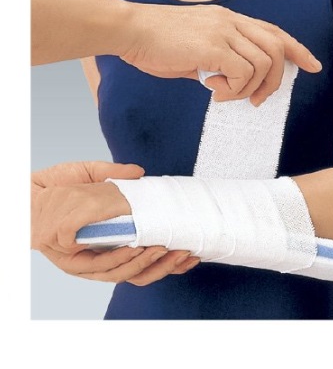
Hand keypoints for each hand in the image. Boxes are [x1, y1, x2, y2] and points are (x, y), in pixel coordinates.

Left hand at [31, 161, 198, 283]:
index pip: (143, 259)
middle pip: (138, 274)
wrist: (26, 191)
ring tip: (166, 248)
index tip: (191, 251)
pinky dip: (123, 258)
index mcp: (108, 243)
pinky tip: (140, 247)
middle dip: (165, 266)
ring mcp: (85, 263)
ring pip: (123, 274)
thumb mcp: (92, 176)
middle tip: (186, 252)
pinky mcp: (71, 261)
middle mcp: (98, 258)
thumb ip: (116, 176)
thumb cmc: (57, 185)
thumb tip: (140, 173)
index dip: (168, 260)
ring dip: (148, 263)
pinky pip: (102, 266)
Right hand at [120, 3, 321, 105]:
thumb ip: (219, 57)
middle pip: (277, 50)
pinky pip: (243, 74)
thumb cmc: (158, 41)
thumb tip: (230, 80)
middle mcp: (232, 22)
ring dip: (250, 88)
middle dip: (276, 81)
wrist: (131, 30)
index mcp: (230, 19)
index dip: (298, 49)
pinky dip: (234, 89)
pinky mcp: (213, 47)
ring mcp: (223, 32)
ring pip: (263, 64)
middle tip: (257, 101)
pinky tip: (212, 90)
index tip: (313, 65)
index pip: (275, 32)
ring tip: (224, 94)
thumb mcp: (196, 45)